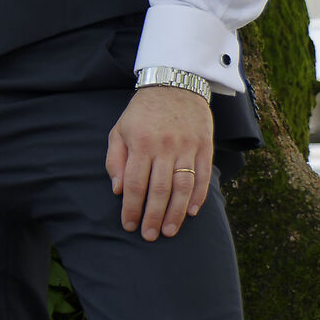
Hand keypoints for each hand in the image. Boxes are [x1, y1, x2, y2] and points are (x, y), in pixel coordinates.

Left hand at [106, 87, 213, 240]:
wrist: (175, 83)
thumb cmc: (142, 112)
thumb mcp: (120, 130)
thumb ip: (115, 160)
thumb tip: (118, 190)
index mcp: (141, 143)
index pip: (135, 183)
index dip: (132, 207)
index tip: (129, 225)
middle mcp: (165, 147)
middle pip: (159, 189)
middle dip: (153, 216)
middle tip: (149, 236)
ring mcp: (187, 147)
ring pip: (183, 185)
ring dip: (177, 212)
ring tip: (169, 230)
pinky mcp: (204, 146)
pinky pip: (204, 175)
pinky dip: (199, 195)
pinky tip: (193, 212)